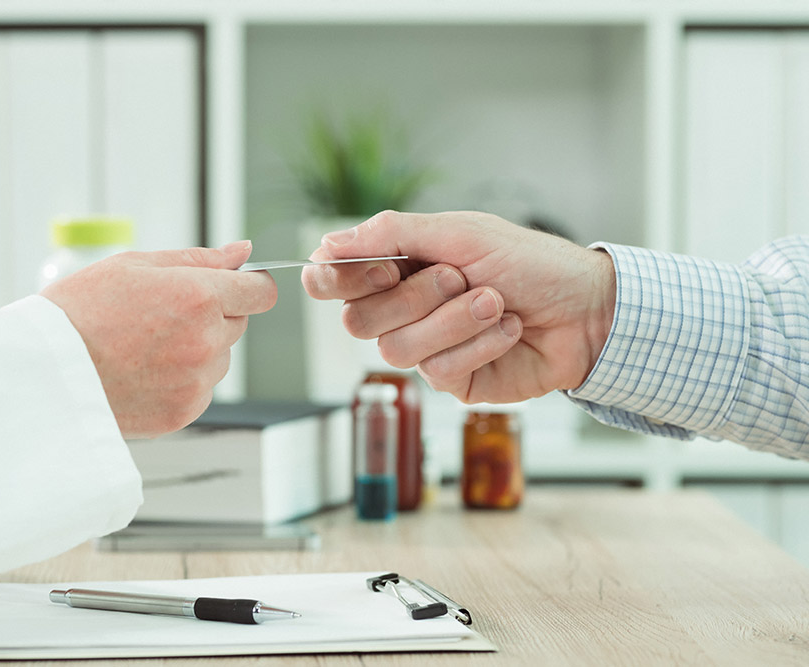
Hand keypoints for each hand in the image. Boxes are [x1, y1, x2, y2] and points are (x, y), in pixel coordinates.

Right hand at [41, 241, 276, 437]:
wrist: (44, 371)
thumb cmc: (81, 311)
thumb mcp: (136, 265)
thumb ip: (199, 258)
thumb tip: (243, 251)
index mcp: (199, 296)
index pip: (261, 292)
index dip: (248, 286)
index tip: (232, 287)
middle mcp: (206, 341)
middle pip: (238, 324)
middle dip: (213, 315)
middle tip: (162, 316)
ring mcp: (197, 381)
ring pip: (220, 358)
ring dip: (198, 349)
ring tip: (145, 347)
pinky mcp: (184, 412)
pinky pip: (201, 389)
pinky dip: (183, 380)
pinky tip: (144, 371)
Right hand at [301, 211, 614, 403]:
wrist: (586, 309)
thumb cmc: (530, 263)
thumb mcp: (461, 233)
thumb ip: (392, 233)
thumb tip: (326, 244)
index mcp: (399, 267)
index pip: (334, 281)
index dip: (339, 280)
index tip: (382, 270)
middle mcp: (404, 309)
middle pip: (358, 321)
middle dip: (414, 297)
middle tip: (459, 277)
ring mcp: (426, 348)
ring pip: (397, 349)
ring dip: (454, 321)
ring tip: (496, 303)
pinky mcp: (452, 380)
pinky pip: (438, 370)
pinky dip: (480, 344)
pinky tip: (508, 329)